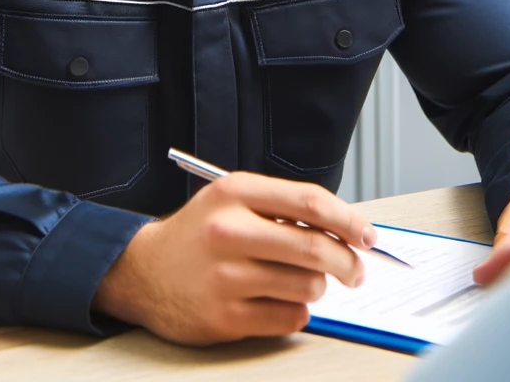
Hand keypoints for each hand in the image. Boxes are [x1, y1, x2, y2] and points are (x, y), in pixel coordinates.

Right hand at [92, 172, 375, 344]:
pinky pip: (289, 317)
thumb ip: (284, 208)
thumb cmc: (198, 235)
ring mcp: (225, 277)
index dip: (350, 220)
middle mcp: (229, 231)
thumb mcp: (233, 201)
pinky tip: (277, 301)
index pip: (311, 202)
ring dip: (317, 287)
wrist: (140, 271)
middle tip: (355, 270)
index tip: (368, 236)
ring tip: (300, 281)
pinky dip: (296, 311)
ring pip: (307, 286)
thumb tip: (347, 230)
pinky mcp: (223, 316)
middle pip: (315, 248)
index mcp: (236, 193)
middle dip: (348, 262)